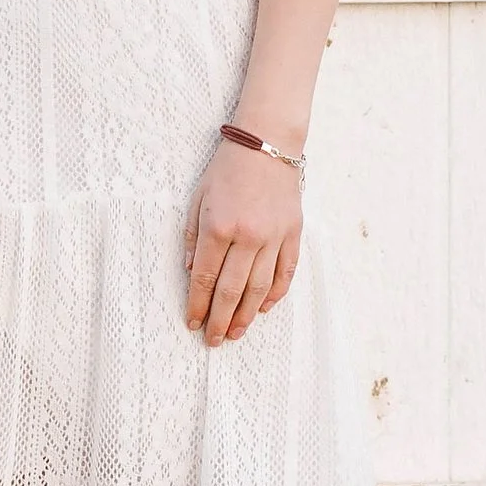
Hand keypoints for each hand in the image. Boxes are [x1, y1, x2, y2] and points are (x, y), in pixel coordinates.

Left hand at [183, 137, 302, 345]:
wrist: (267, 144)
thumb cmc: (227, 169)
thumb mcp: (198, 198)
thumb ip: (193, 237)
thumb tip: (192, 272)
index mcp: (219, 227)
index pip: (206, 278)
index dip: (198, 304)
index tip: (193, 322)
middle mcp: (248, 236)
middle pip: (232, 290)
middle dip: (221, 319)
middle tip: (213, 340)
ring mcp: (274, 237)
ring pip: (260, 288)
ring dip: (247, 315)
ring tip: (236, 333)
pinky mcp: (293, 234)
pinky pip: (286, 272)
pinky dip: (275, 294)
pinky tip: (263, 308)